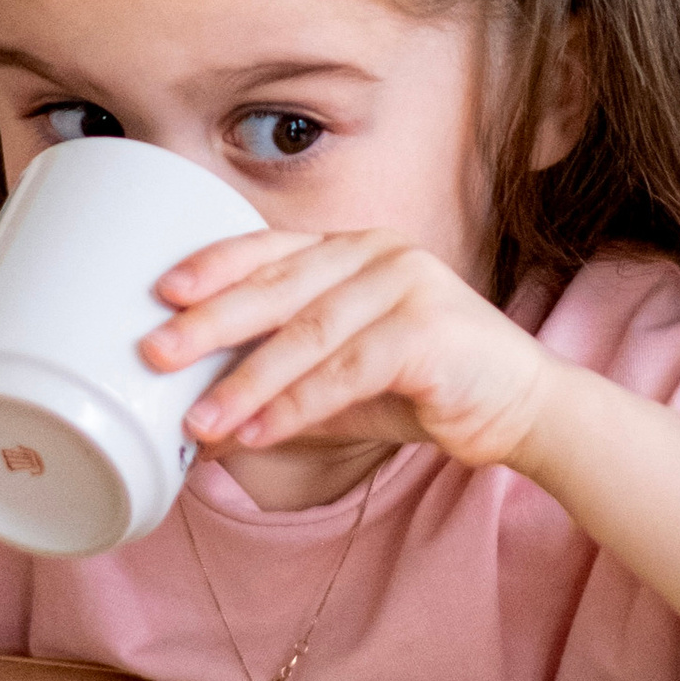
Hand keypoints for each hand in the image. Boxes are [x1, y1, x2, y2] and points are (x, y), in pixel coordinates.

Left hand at [140, 229, 555, 473]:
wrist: (524, 408)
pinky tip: (256, 432)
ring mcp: (407, 284)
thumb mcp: (339, 383)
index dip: (214, 266)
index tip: (162, 292)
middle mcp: (378, 253)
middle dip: (209, 323)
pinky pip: (345, 371)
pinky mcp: (428, 330)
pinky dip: (294, 406)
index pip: (270, 248)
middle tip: (155, 353)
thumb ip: (280, 385)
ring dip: (244, 381)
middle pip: (276, 286)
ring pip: (306, 334)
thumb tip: (199, 420)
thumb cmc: (426, 388)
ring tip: (199, 420)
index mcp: (352, 249)